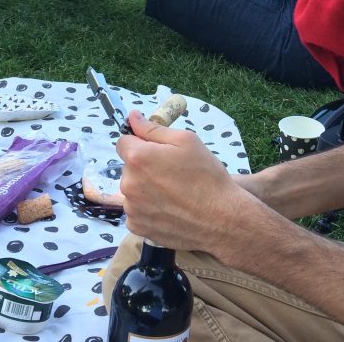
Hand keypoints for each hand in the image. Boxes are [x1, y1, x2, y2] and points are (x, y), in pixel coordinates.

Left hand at [116, 112, 240, 252]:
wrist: (220, 219)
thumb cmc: (206, 176)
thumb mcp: (186, 141)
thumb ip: (153, 128)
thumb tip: (132, 117)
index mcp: (138, 158)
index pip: (124, 142)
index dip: (141, 143)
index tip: (158, 151)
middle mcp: (128, 183)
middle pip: (129, 167)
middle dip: (144, 166)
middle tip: (172, 173)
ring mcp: (131, 208)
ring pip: (133, 189)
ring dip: (145, 188)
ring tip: (173, 194)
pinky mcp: (137, 227)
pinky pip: (137, 211)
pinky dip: (148, 209)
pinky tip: (169, 209)